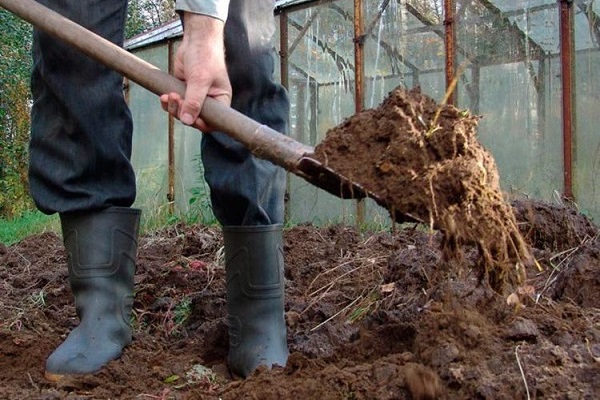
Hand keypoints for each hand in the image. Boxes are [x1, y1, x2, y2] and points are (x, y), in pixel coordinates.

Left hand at [160, 13, 231, 131]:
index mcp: (221, 101)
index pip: (213, 122)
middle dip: (182, 112)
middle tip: (177, 99)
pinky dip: (168, 102)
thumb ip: (194, 101)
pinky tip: (164, 96)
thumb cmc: (206, 57)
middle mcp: (209, 101)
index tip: (190, 118)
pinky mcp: (184, 91)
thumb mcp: (200, 80)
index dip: (201, 124)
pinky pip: (175, 104)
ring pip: (182, 112)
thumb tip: (187, 121)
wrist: (196, 40)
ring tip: (169, 95)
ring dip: (173, 108)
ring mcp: (195, 97)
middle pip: (195, 119)